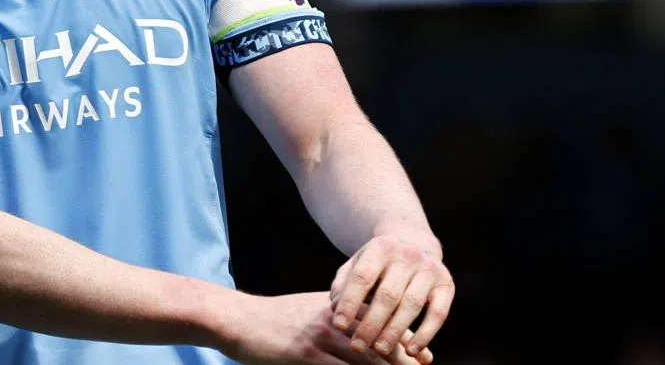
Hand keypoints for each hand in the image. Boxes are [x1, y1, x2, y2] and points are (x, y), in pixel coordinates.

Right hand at [224, 291, 433, 364]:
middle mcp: (334, 319)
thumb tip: (361, 331)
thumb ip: (335, 318)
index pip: (380, 321)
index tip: (424, 354)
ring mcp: (321, 337)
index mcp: (337, 306)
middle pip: (380, 339)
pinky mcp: (307, 356)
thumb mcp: (308, 311)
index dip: (405, 339)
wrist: (239, 319)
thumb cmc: (274, 319)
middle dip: (405, 358)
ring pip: (366, 358)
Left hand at [329, 234, 453, 359]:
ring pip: (411, 305)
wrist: (416, 242)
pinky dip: (426, 334)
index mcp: (380, 248)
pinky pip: (438, 313)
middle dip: (371, 324)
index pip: (362, 277)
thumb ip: (342, 283)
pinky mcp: (446, 285)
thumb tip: (334, 307)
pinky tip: (412, 350)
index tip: (338, 325)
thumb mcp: (358, 263)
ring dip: (395, 331)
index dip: (350, 302)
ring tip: (380, 350)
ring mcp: (429, 270)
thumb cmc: (379, 262)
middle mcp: (407, 256)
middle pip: (387, 295)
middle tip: (358, 346)